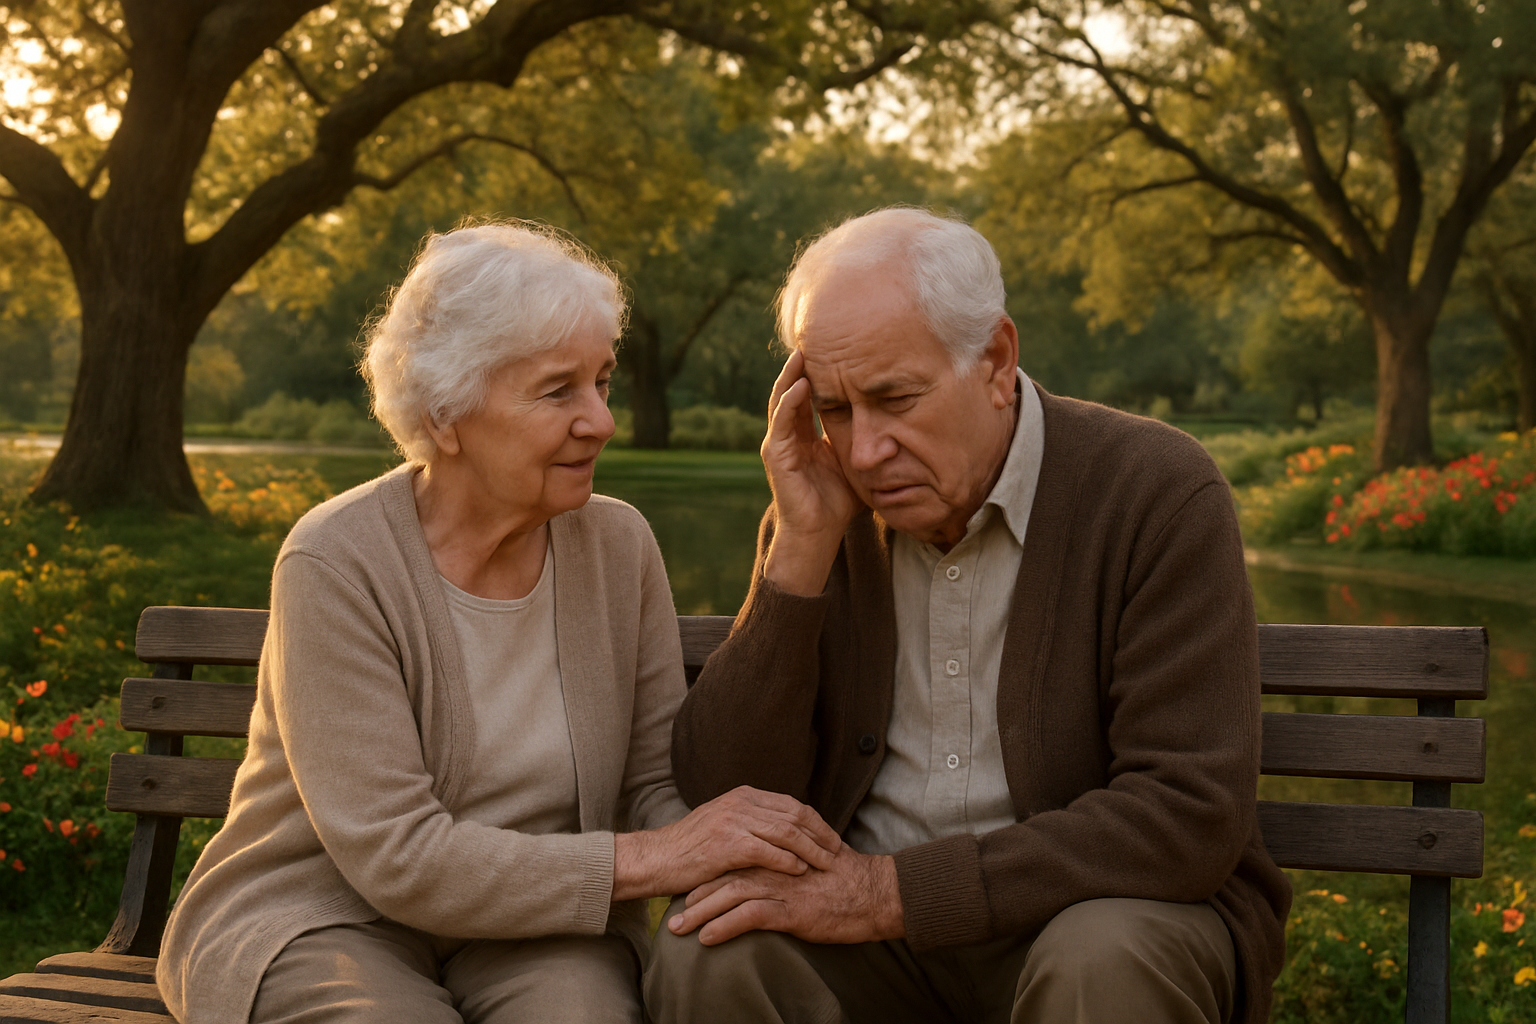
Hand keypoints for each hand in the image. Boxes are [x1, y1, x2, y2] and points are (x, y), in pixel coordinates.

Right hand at [612, 786, 840, 900]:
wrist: (655, 859)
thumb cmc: (688, 849)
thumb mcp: (721, 824)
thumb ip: (749, 822)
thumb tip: (783, 831)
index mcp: (742, 796)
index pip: (791, 804)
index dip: (816, 821)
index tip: (832, 837)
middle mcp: (740, 803)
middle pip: (794, 814)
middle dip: (820, 833)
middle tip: (838, 850)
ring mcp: (733, 822)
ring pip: (786, 832)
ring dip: (811, 849)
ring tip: (828, 863)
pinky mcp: (727, 845)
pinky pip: (768, 851)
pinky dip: (788, 861)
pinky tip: (801, 871)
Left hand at [666, 846, 904, 945]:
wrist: (874, 893)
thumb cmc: (844, 880)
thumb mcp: (810, 862)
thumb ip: (786, 861)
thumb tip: (766, 871)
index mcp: (776, 851)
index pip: (731, 859)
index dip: (706, 876)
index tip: (684, 891)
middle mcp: (774, 865)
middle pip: (723, 875)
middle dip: (694, 895)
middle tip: (670, 914)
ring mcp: (781, 886)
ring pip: (729, 895)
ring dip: (700, 913)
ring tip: (679, 930)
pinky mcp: (791, 909)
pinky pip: (749, 917)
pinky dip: (725, 927)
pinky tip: (708, 939)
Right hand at [760, 350, 860, 595]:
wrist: (819, 534)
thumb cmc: (838, 501)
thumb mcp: (855, 459)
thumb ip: (864, 438)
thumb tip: (897, 419)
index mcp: (806, 433)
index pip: (810, 393)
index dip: (819, 370)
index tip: (835, 346)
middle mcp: (790, 433)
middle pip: (794, 388)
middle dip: (803, 364)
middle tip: (816, 338)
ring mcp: (780, 443)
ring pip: (783, 399)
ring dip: (792, 375)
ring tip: (803, 351)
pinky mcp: (776, 455)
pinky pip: (781, 422)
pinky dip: (790, 402)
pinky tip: (802, 384)